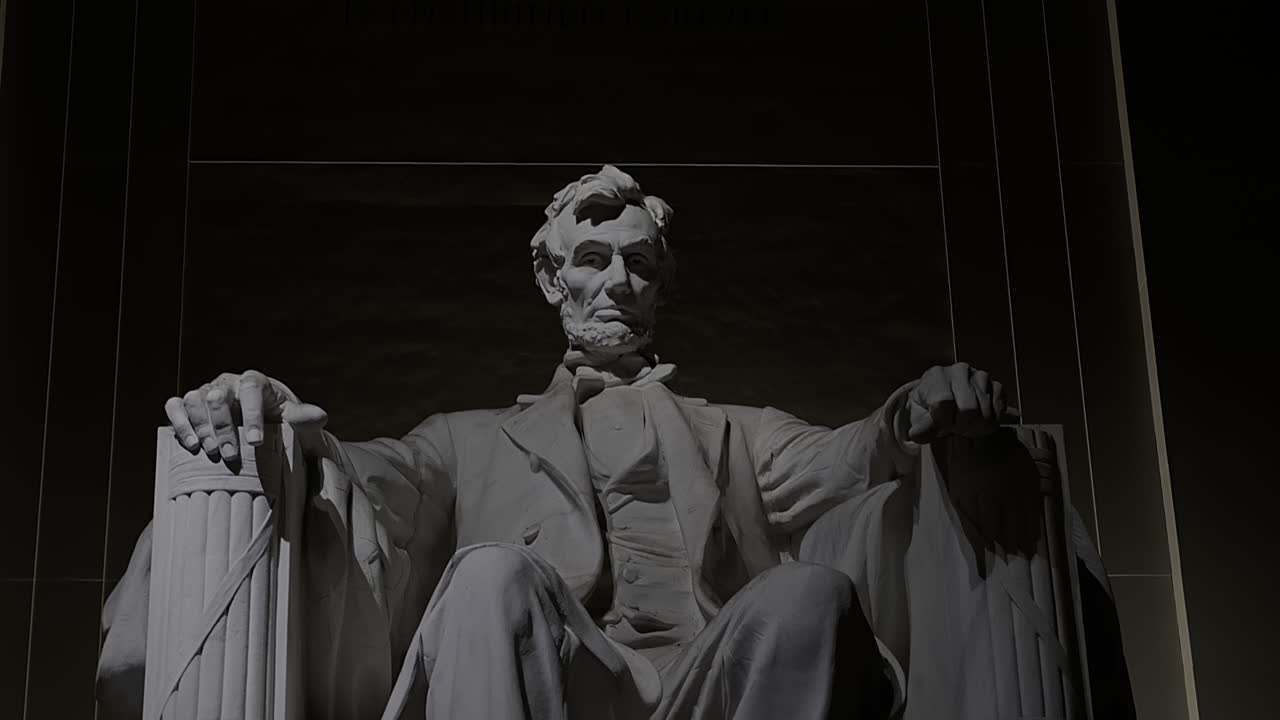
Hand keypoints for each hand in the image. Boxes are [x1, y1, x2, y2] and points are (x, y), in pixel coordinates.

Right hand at [164, 371, 326, 464]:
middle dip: (224, 428)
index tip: (256, 441)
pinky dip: (178, 422)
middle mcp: (227, 383)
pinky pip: (175, 406)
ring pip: (194, 400)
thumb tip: (320, 416)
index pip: (251, 389)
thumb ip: (304, 418)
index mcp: (254, 381)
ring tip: (210, 451)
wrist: (258, 422)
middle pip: (218, 396)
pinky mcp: (189, 405)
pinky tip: (190, 443)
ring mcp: (206, 392)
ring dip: (200, 426)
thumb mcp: (293, 419)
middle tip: (231, 455)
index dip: (252, 414)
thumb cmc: (277, 419)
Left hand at [907, 362, 1006, 443]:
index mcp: (936, 375)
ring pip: (985, 412)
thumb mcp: (919, 418)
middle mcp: (959, 370)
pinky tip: (979, 419)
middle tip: (956, 428)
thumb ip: (920, 427)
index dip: (944, 421)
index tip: (942, 424)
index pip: (944, 403)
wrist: (943, 402)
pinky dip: (990, 421)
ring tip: (966, 423)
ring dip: (976, 426)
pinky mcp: (996, 385)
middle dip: (962, 426)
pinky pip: (999, 410)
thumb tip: (916, 434)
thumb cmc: (930, 409)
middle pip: (969, 409)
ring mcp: (980, 376)